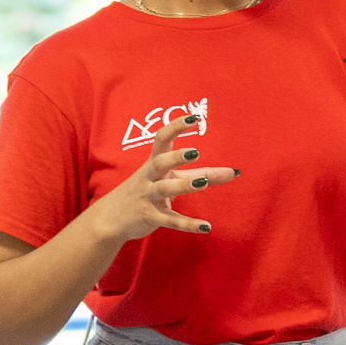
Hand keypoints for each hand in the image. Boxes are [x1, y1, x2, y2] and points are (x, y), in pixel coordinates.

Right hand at [83, 113, 238, 244]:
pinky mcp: (150, 217)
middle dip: (176, 157)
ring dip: (184, 185)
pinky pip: (170, 220)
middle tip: (196, 151)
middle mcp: (149, 177)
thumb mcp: (172, 179)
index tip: (194, 117)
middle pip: (160, 162)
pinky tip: (206, 226)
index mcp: (154, 162)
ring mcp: (148, 197)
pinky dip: (187, 224)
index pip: (161, 139)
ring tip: (203, 182)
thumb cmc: (147, 190)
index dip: (176, 127)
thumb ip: (202, 173)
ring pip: (164, 189)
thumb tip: (234, 172)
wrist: (111, 218)